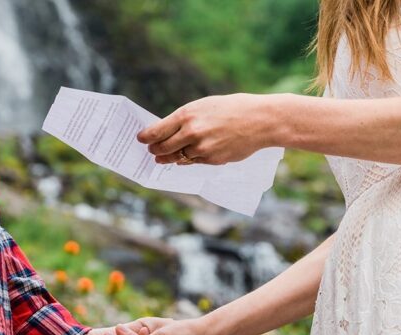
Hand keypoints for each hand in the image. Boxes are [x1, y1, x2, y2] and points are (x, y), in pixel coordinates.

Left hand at [138, 94, 271, 165]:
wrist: (259, 121)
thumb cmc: (232, 109)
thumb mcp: (205, 106)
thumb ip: (186, 119)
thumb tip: (168, 131)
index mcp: (187, 114)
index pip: (157, 130)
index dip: (146, 137)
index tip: (140, 139)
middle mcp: (191, 132)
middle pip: (163, 147)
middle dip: (155, 150)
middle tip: (151, 151)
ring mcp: (201, 148)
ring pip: (177, 157)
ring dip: (169, 158)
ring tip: (162, 157)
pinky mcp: (211, 160)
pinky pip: (193, 162)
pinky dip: (188, 160)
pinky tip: (185, 157)